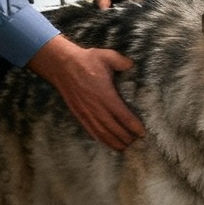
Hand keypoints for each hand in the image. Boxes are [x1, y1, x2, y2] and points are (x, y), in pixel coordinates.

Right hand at [29, 36, 142, 150]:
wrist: (61, 65)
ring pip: (102, 133)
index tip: (142, 133)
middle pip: (113, 128)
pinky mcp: (79, 114)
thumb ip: (121, 62)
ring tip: (124, 148)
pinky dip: (100, 139)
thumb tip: (132, 65)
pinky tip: (108, 144)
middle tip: (136, 142)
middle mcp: (95, 106)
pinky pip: (91, 130)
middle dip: (126, 138)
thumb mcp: (106, 56)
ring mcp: (86, 112)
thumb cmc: (86, 60)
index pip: (122, 114)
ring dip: (113, 142)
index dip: (133, 126)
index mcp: (104, 94)